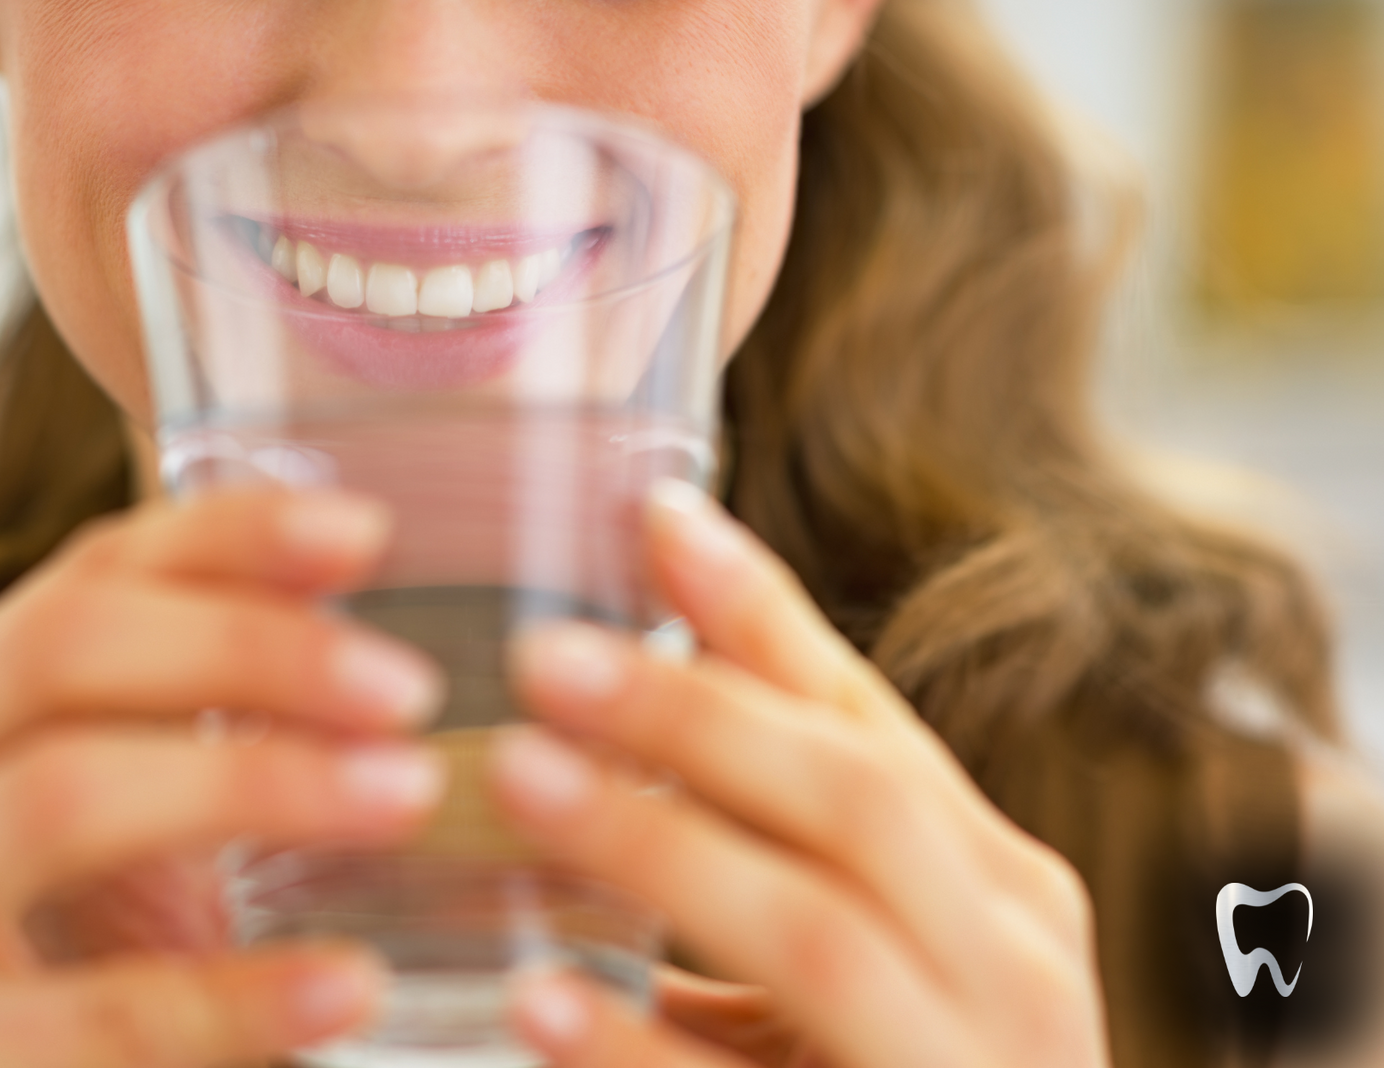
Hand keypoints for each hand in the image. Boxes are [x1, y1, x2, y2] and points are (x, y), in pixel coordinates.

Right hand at [0, 488, 446, 1067]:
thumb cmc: (64, 957)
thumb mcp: (128, 810)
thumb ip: (196, 695)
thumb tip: (342, 570)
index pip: (86, 575)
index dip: (227, 538)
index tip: (367, 533)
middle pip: (59, 651)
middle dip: (248, 649)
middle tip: (405, 689)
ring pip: (59, 797)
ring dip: (254, 781)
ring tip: (402, 796)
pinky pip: (98, 1012)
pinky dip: (238, 997)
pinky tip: (348, 985)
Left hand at [491, 480, 1109, 1067]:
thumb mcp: (874, 943)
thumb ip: (784, 833)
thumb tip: (645, 678)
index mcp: (997, 887)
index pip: (873, 720)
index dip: (758, 613)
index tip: (648, 513)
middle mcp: (1009, 965)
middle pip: (857, 802)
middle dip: (697, 715)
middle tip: (542, 654)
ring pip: (819, 933)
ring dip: (660, 846)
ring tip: (518, 777)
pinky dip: (642, 1052)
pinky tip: (538, 1002)